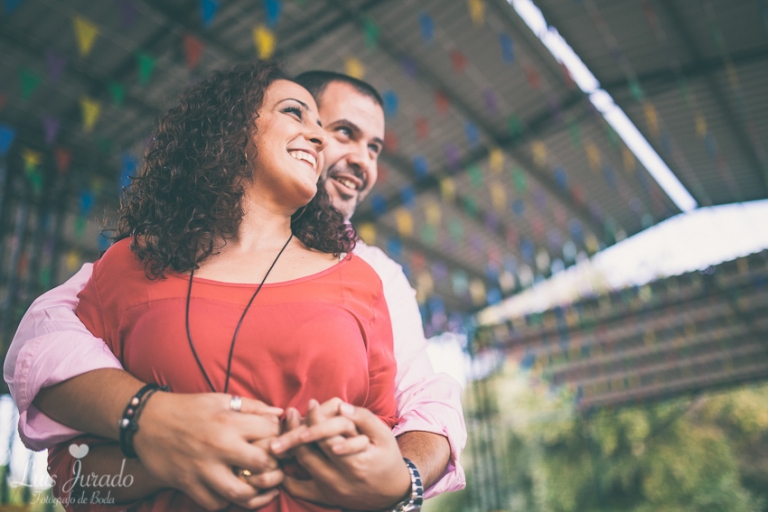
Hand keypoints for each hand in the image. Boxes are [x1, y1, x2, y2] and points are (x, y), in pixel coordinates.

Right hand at [133, 392, 282, 509]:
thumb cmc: (189, 408)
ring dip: (254, 492)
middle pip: (262, 464)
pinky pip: (215, 503)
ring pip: (241, 492)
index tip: (277, 441)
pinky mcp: (188, 484)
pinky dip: (227, 501)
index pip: (271, 433)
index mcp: (229, 422)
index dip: (280, 438)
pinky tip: (232, 491)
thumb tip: (279, 413)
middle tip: (272, 466)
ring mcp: (203, 468)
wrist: (147, 421)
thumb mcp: (221, 399)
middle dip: (273, 467)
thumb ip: (252, 406)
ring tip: (257, 485)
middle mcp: (219, 446)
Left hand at [276, 398, 410, 509]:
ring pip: (301, 466)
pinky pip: (298, 489)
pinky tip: (283, 458)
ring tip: (288, 427)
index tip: (311, 403)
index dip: (316, 418)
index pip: (327, 439)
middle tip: (291, 413)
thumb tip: (341, 406)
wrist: (392, 493)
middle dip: (295, 430)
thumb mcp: (384, 435)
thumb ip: (364, 418)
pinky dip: (286, 475)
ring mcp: (330, 490)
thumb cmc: (387, 458)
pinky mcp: (324, 497)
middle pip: (308, 452)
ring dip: (291, 446)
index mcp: (355, 463)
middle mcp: (339, 479)